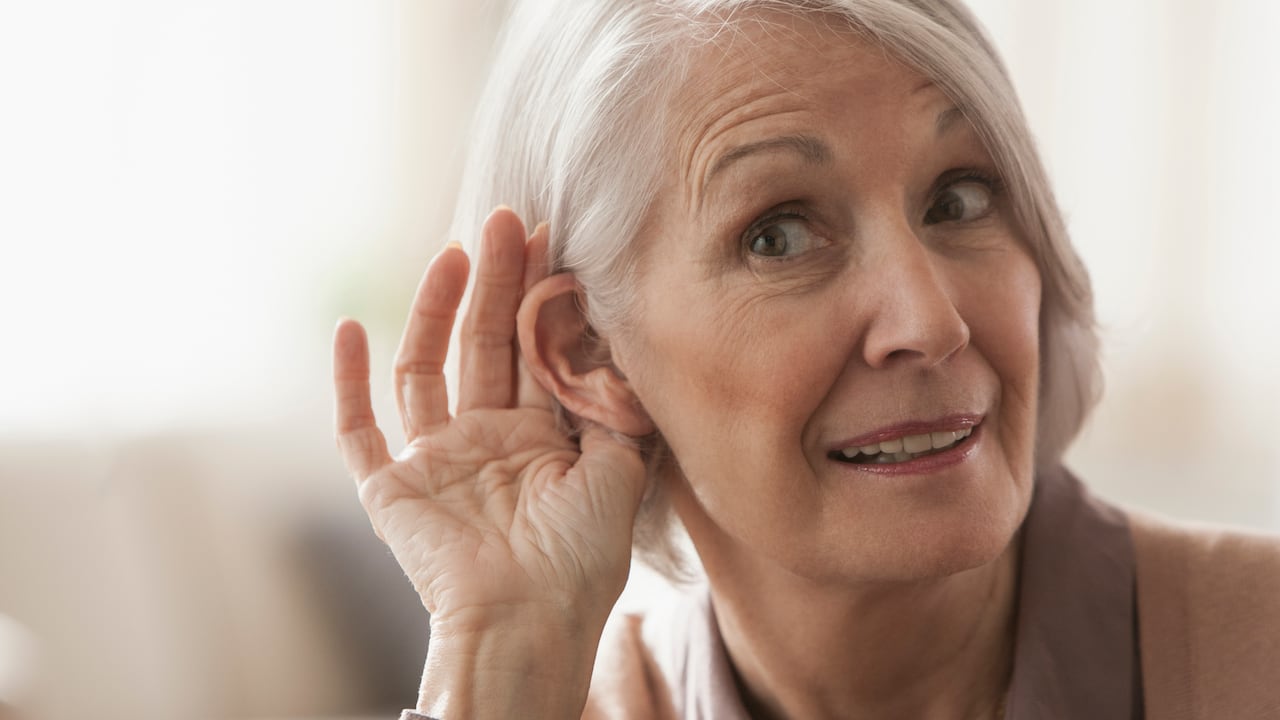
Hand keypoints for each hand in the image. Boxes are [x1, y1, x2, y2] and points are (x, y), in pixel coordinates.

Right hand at [332, 208, 645, 711]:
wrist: (528, 622)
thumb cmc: (582, 560)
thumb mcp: (621, 472)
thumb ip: (617, 409)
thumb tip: (620, 347)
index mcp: (539, 442)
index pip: (535, 352)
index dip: (540, 297)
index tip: (552, 240)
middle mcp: (485, 443)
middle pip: (484, 345)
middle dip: (496, 282)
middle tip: (507, 220)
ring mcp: (435, 463)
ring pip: (425, 369)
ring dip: (434, 310)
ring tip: (454, 252)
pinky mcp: (389, 489)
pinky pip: (357, 431)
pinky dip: (346, 383)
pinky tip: (349, 328)